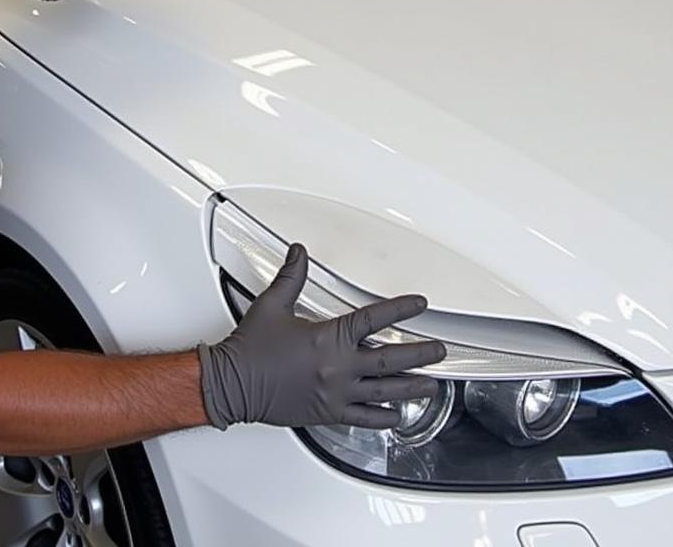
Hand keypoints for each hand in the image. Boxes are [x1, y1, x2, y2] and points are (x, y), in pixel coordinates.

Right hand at [198, 243, 445, 429]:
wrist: (231, 385)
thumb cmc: (251, 349)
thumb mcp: (273, 304)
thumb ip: (292, 276)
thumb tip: (299, 253)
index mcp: (329, 338)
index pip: (374, 319)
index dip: (401, 309)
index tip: (419, 304)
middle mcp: (338, 368)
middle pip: (391, 360)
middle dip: (420, 354)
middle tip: (440, 351)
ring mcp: (335, 395)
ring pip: (384, 392)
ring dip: (412, 388)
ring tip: (431, 386)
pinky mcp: (327, 414)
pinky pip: (363, 419)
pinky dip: (383, 418)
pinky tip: (396, 416)